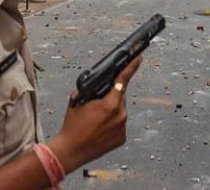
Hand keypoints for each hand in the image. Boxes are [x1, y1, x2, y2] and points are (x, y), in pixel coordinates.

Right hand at [48, 57, 142, 173]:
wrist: (71, 150)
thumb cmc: (72, 126)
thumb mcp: (78, 100)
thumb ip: (91, 89)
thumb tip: (97, 84)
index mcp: (110, 104)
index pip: (123, 81)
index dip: (131, 67)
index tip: (139, 59)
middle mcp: (120, 115)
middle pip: (120, 97)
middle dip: (111, 96)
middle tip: (98, 103)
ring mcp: (122, 128)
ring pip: (120, 111)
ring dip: (112, 111)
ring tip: (96, 120)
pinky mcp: (122, 138)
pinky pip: (119, 124)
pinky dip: (112, 123)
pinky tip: (100, 128)